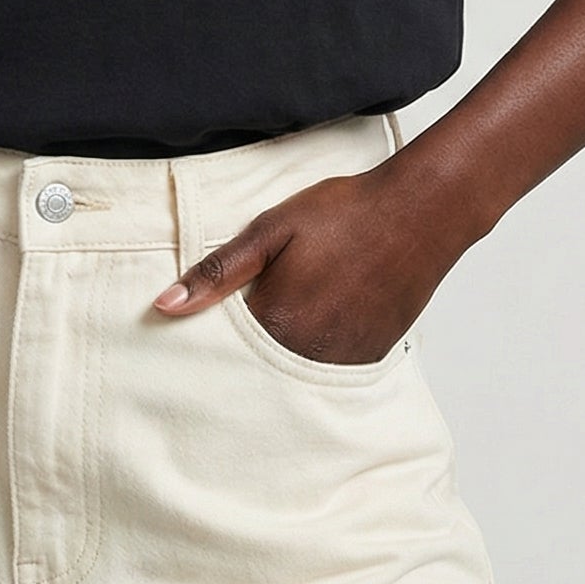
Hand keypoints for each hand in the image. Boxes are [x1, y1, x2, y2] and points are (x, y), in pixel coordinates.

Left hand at [150, 145, 479, 365]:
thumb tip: (165, 306)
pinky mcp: (370, 358)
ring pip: (293, 370)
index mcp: (274, 322)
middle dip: (244, 353)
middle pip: (258, 367)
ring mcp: (343, 359)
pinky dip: (317, 352)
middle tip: (252, 320)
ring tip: (294, 313)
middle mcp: (307, 352)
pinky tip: (321, 319)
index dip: (210, 337)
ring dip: (283, 353)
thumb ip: (217, 271)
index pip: (223, 351)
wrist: (419, 213)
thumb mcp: (270, 229)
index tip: (200, 332)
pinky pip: (329, 368)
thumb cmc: (343, 213)